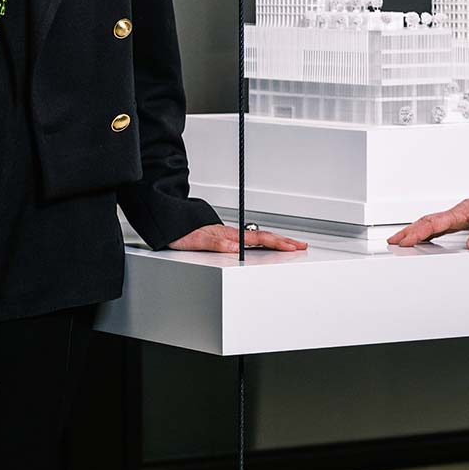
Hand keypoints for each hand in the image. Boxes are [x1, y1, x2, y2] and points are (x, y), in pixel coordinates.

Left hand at [167, 224, 307, 254]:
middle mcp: (231, 234)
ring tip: (289, 244)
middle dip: (284, 241)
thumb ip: (216, 244)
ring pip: (258, 237)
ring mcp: (228, 235)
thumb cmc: (180, 231)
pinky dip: (262, 242)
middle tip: (300, 245)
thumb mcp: (196, 241)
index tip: (293, 247)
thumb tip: (235, 248)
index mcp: (228, 235)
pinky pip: (249, 239)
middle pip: (263, 237)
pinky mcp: (223, 237)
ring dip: (275, 241)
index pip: (259, 239)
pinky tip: (264, 245)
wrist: (168, 221)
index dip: (278, 243)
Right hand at [388, 189, 468, 251]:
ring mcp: (457, 215)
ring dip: (414, 231)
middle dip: (408, 231)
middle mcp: (457, 212)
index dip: (419, 231)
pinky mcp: (459, 219)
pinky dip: (425, 231)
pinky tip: (419, 238)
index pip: (436, 222)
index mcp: (463, 211)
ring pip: (430, 222)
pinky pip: (438, 225)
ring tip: (400, 240)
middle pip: (427, 221)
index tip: (407, 240)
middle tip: (393, 241)